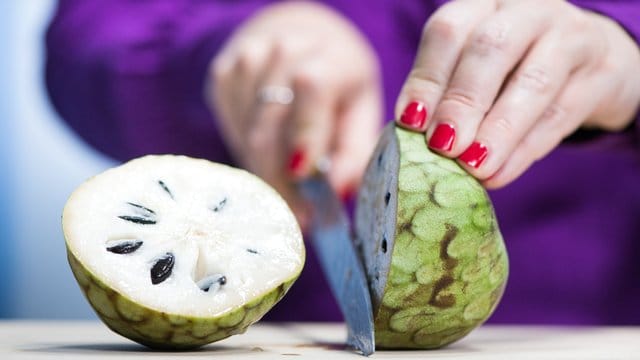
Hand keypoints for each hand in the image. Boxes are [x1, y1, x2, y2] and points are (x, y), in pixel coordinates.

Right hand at [207, 2, 380, 226]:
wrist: (296, 34)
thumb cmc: (337, 80)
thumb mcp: (360, 109)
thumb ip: (355, 151)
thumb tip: (340, 192)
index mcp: (328, 54)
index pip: (312, 88)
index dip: (305, 133)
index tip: (302, 175)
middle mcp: (283, 49)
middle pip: (270, 123)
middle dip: (281, 178)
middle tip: (298, 217)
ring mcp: (246, 60)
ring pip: (247, 132)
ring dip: (266, 169)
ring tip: (286, 185)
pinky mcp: (222, 74)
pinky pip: (231, 128)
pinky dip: (249, 152)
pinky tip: (267, 152)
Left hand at [395, 0, 639, 187]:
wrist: (593, 62)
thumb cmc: (516, 68)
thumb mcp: (477, 68)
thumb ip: (446, 92)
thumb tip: (412, 136)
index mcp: (485, 6)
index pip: (450, 31)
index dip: (428, 78)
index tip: (411, 123)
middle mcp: (528, 11)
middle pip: (492, 48)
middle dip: (463, 101)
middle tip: (443, 146)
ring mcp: (571, 37)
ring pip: (534, 82)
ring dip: (498, 131)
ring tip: (473, 166)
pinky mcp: (603, 73)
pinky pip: (561, 114)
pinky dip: (525, 149)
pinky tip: (499, 173)